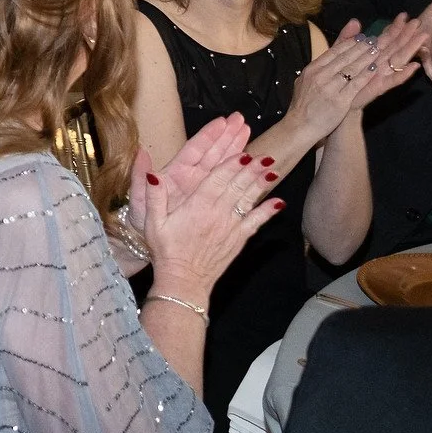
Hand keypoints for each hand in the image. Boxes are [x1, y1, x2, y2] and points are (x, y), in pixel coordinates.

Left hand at [128, 113, 253, 231]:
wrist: (160, 250)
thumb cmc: (143, 224)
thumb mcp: (138, 202)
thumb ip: (139, 178)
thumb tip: (140, 152)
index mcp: (175, 175)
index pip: (194, 150)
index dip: (208, 135)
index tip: (222, 121)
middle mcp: (192, 178)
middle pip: (212, 152)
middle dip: (226, 135)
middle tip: (241, 119)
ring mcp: (204, 189)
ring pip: (223, 164)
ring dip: (236, 148)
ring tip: (248, 131)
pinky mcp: (215, 202)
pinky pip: (232, 185)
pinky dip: (245, 175)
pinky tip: (258, 167)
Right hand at [138, 138, 285, 304]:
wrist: (184, 279)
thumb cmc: (166, 250)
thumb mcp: (152, 222)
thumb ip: (154, 197)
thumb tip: (152, 174)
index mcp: (197, 206)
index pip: (217, 179)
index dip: (232, 165)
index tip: (242, 153)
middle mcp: (218, 213)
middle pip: (237, 185)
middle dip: (252, 169)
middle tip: (264, 155)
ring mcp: (231, 226)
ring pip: (249, 200)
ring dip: (261, 184)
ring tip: (273, 169)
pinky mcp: (239, 239)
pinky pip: (256, 222)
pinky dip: (268, 211)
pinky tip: (279, 202)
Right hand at [283, 19, 403, 141]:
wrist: (300, 125)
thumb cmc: (304, 104)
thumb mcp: (306, 80)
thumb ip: (320, 66)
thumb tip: (330, 52)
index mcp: (312, 70)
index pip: (333, 52)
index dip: (350, 43)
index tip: (362, 36)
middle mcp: (320, 76)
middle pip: (344, 58)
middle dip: (361, 47)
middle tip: (375, 40)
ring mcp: (329, 88)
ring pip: (351, 69)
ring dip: (366, 58)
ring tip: (377, 50)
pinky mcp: (340, 101)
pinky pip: (356, 85)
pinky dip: (366, 76)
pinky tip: (375, 69)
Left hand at [337, 14, 426, 112]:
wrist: (335, 101)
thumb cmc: (339, 78)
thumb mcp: (339, 54)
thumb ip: (347, 38)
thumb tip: (355, 21)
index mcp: (371, 55)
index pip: (385, 39)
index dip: (394, 28)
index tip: (403, 16)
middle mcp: (379, 64)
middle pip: (395, 46)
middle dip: (406, 34)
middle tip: (417, 21)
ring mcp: (380, 75)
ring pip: (399, 60)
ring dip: (411, 48)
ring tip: (422, 37)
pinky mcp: (378, 88)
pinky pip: (393, 81)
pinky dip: (404, 74)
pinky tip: (414, 66)